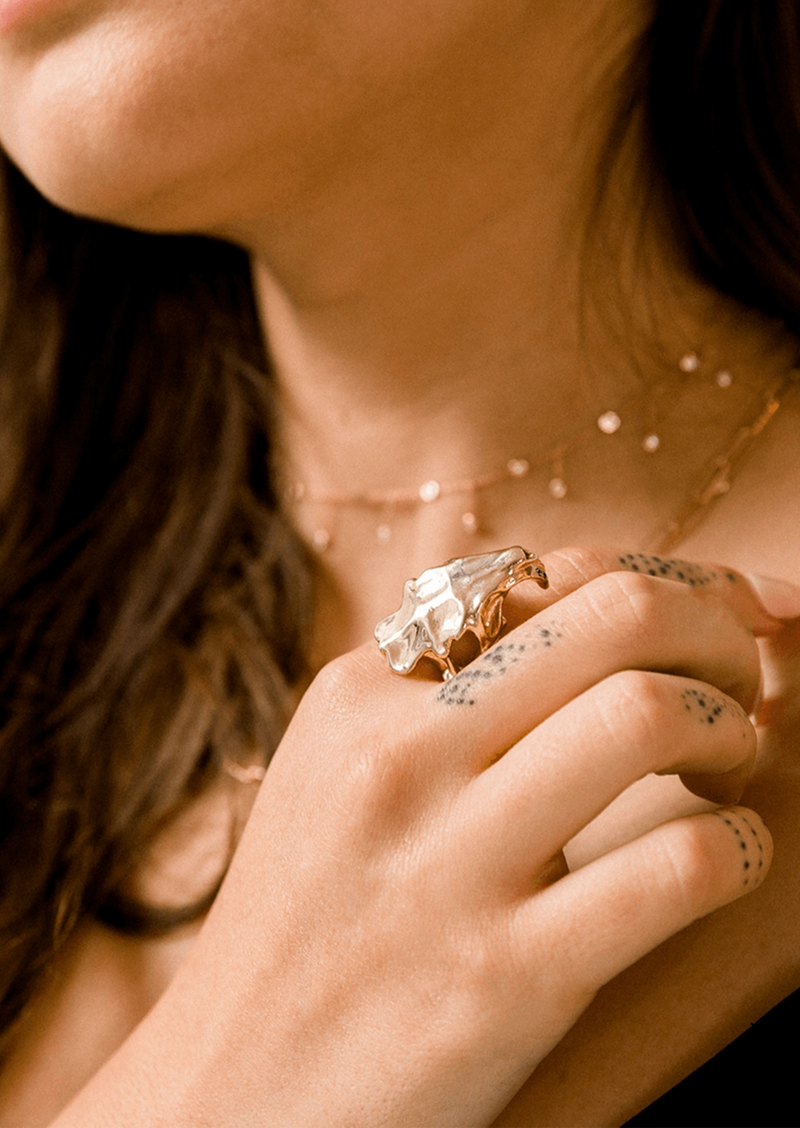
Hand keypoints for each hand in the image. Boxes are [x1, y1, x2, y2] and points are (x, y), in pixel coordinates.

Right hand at [55, 547, 778, 1127]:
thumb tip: (589, 624)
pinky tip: (729, 856)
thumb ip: (436, 695)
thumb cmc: (305, 923)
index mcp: (359, 694)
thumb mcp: (335, 775)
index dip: (666, 577)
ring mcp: (449, 864)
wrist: (229, 1091)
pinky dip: (739, 847)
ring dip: (730, 725)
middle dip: (716, 625)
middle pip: (615, 617)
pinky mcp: (505, 976)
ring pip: (648, 714)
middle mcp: (400, 757)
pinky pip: (675, 868)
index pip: (545, 578)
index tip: (729, 604)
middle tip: (740, 669)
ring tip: (729, 761)